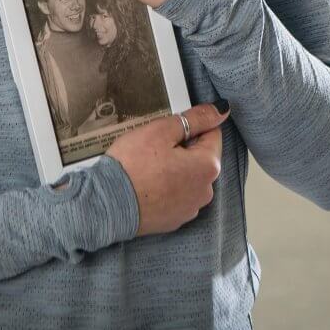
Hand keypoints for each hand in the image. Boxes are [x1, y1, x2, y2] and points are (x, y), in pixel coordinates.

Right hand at [106, 102, 228, 234]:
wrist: (109, 204)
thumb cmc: (134, 165)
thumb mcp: (162, 131)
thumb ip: (195, 119)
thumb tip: (220, 110)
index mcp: (208, 166)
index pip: (212, 134)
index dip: (190, 126)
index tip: (169, 129)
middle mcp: (205, 191)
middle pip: (200, 156)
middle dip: (182, 148)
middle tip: (154, 147)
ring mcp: (190, 209)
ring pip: (188, 176)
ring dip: (175, 168)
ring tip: (148, 166)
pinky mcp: (174, 219)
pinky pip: (176, 194)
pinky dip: (166, 186)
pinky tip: (147, 183)